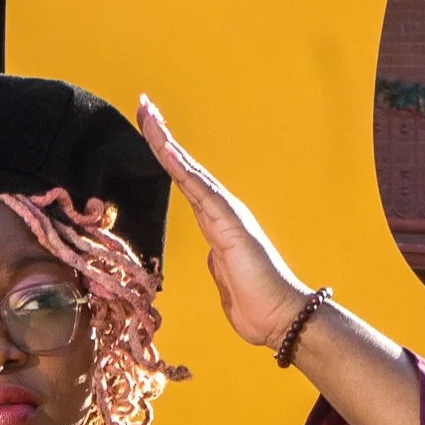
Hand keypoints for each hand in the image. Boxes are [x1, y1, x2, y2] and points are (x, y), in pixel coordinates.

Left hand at [137, 95, 306, 351]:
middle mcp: (222, 211)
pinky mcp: (228, 223)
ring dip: (165, 141)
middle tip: (143, 104)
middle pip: (184, 167)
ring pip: (188, 170)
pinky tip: (165, 147)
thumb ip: (219, 264)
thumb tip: (214, 256)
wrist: (281, 319)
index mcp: (217, 224)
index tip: (150, 129)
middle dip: (162, 135)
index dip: (167, 156)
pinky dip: (180, 167)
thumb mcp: (226, 282)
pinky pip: (199, 190)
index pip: (186, 182)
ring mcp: (226, 214)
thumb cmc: (256, 307)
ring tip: (147, 114)